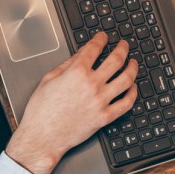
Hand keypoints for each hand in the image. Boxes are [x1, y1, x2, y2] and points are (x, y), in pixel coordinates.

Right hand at [5, 33, 138, 173]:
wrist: (42, 136)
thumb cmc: (41, 111)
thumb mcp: (49, 79)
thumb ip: (67, 64)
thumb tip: (80, 55)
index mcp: (76, 73)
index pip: (94, 49)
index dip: (101, 39)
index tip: (103, 37)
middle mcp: (91, 85)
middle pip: (115, 60)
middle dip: (122, 48)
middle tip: (123, 45)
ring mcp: (100, 102)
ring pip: (126, 80)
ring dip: (132, 67)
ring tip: (133, 62)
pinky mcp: (104, 117)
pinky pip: (126, 103)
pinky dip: (132, 93)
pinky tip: (133, 87)